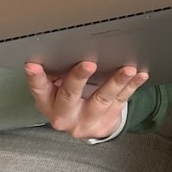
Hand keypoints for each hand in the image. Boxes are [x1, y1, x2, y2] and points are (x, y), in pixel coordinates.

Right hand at [24, 61, 148, 139]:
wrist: (87, 125)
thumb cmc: (68, 99)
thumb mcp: (55, 91)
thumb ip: (56, 74)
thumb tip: (59, 46)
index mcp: (48, 104)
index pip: (39, 89)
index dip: (35, 78)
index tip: (32, 65)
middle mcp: (65, 115)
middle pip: (70, 96)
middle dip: (78, 79)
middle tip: (88, 64)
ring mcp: (87, 119)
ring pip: (102, 99)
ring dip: (116, 81)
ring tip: (127, 69)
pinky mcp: (108, 119)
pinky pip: (121, 100)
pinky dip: (132, 86)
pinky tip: (139, 75)